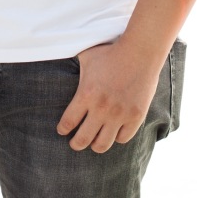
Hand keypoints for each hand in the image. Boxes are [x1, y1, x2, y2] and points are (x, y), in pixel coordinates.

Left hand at [56, 39, 160, 153]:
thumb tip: (56, 56)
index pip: (68, 122)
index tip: (62, 131)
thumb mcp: (86, 56)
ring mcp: (119, 114)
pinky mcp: (135, 117)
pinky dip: (116, 137)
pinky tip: (113, 132)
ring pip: (102, 145)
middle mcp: (101, 108)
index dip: (62, 129)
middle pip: (82, 139)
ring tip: (93, 142)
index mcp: (86, 94)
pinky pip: (122, 138)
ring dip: (95, 145)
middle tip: (74, 143)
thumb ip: (72, 63)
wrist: (140, 52)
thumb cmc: (110, 52)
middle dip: (75, 144)